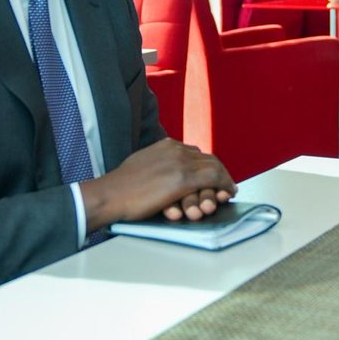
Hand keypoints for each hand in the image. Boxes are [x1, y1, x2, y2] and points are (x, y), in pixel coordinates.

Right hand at [80, 138, 236, 231]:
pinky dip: (224, 185)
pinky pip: (213, 179)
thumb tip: (169, 172)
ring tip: (228, 190)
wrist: (110, 194)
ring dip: (224, 180)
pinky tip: (227, 193)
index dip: (208, 165)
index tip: (212, 175)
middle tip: (225, 184)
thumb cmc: (122, 186)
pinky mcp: (183, 179)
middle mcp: (176, 149)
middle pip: (208, 158)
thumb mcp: (144, 164)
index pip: (196, 153)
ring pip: (214, 167)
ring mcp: (181, 162)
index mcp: (167, 145)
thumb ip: (160, 163)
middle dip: (219, 172)